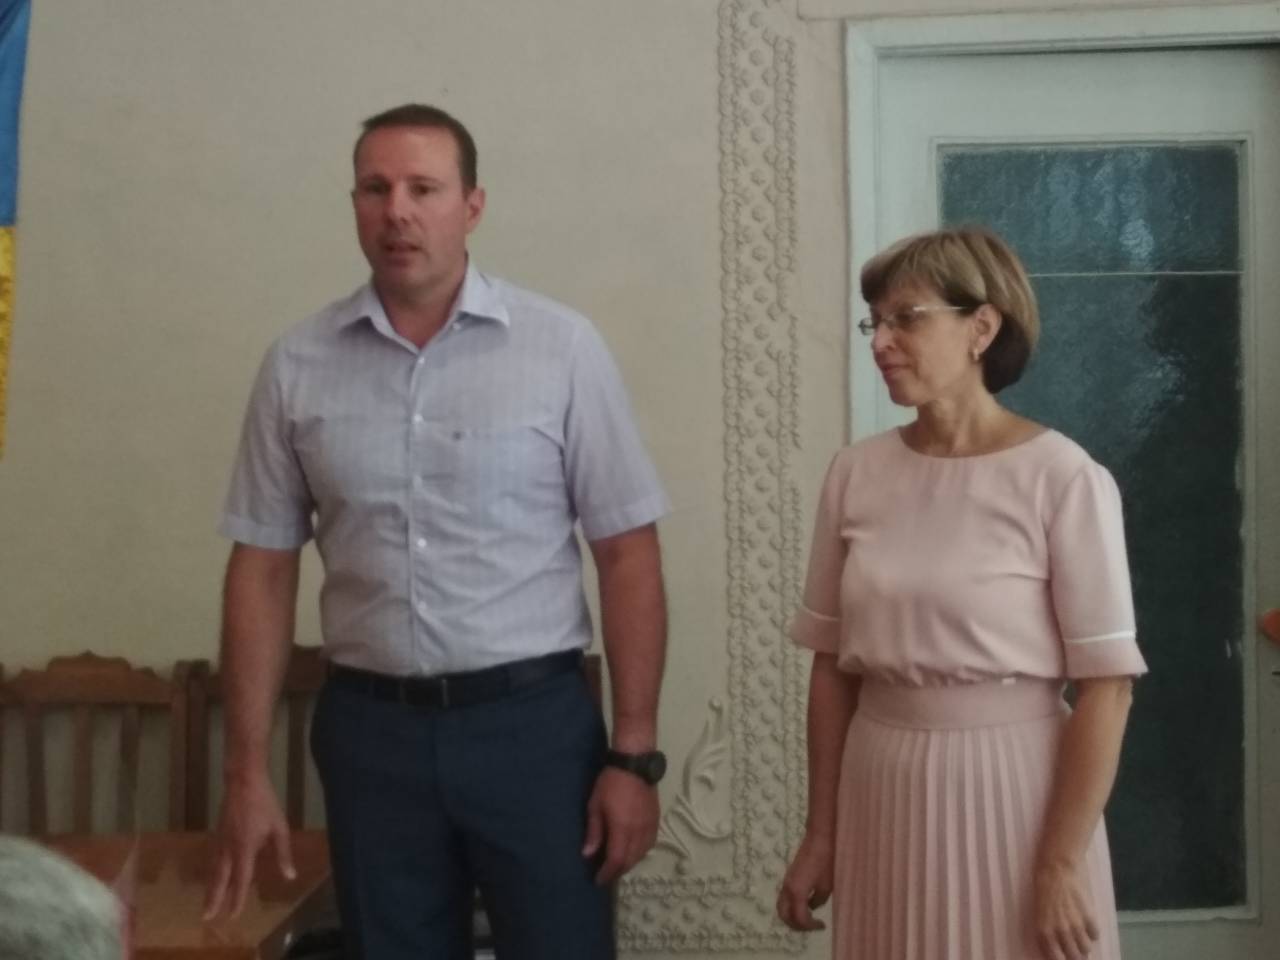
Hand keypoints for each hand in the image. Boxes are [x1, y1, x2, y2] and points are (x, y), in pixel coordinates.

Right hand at [203, 771, 294, 919]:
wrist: (243, 782)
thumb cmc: (265, 804)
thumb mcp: (279, 828)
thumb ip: (283, 854)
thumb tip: (290, 876)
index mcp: (245, 849)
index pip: (240, 880)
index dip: (237, 899)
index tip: (232, 916)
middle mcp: (229, 849)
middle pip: (220, 880)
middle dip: (213, 899)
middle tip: (206, 918)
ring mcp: (221, 841)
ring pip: (214, 870)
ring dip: (211, 888)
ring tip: (207, 903)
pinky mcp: (218, 833)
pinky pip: (214, 859)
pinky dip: (212, 872)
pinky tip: (214, 876)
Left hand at [581, 767, 658, 883]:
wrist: (635, 763)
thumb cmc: (610, 783)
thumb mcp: (595, 806)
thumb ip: (594, 832)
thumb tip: (588, 854)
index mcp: (622, 829)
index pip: (616, 860)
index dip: (607, 874)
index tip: (598, 880)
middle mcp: (639, 832)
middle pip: (630, 861)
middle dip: (617, 871)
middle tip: (606, 874)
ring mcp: (650, 826)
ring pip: (641, 854)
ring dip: (629, 863)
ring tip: (617, 864)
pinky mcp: (656, 820)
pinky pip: (649, 844)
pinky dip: (640, 853)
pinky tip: (633, 851)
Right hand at [777, 833, 833, 930]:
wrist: (820, 838)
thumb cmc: (826, 861)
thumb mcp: (826, 885)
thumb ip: (818, 901)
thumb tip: (812, 907)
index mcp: (796, 892)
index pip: (799, 918)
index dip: (810, 926)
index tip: (822, 925)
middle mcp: (787, 888)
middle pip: (784, 915)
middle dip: (797, 925)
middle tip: (811, 926)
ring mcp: (786, 881)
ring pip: (782, 906)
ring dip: (792, 916)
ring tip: (807, 918)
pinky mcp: (789, 876)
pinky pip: (785, 897)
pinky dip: (792, 906)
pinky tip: (806, 905)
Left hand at [1033, 862, 1099, 959]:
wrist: (1056, 868)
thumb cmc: (1042, 887)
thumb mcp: (1038, 912)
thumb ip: (1047, 931)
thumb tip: (1055, 946)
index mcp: (1044, 931)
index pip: (1055, 958)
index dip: (1061, 959)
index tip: (1063, 957)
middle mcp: (1060, 932)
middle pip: (1074, 957)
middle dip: (1075, 956)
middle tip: (1075, 951)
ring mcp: (1076, 925)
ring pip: (1086, 949)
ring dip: (1084, 946)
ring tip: (1081, 938)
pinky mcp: (1089, 917)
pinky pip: (1095, 935)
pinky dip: (1092, 933)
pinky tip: (1087, 925)